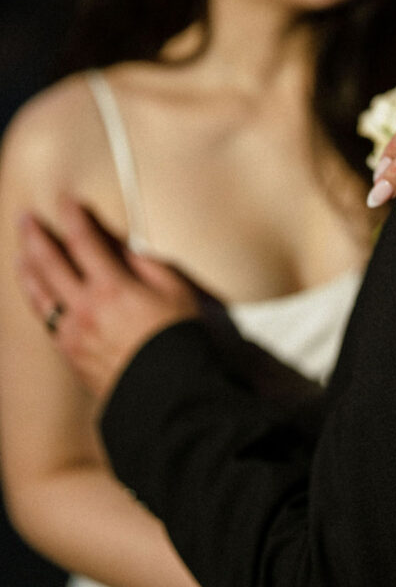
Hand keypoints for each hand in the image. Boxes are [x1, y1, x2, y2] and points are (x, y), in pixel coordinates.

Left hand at [16, 199, 201, 400]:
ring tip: (20, 253)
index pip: (83, 240)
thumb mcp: (173, 288)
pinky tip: (37, 293)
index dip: (71, 216)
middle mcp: (84, 308)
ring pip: (39, 294)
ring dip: (27, 268)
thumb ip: (144, 262)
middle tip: (25, 218)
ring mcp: (72, 333)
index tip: (64, 200)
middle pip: (49, 263)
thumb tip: (122, 246)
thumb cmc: (178, 338)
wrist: (169, 393)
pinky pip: (46, 320)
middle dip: (35, 236)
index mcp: (112, 287)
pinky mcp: (70, 354)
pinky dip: (38, 300)